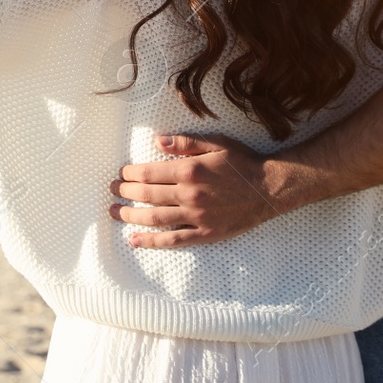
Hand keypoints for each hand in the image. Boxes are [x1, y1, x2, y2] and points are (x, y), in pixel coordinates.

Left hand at [109, 134, 287, 247]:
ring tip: (114, 212)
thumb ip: (185, 142)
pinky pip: (173, 240)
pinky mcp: (205, 234)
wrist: (269, 188)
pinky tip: (134, 239)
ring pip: (154, 218)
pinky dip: (151, 241)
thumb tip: (157, 140)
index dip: (130, 174)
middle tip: (112, 191)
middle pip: (147, 195)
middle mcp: (189, 194)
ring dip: (130, 215)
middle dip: (125, 192)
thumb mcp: (215, 143)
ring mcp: (196, 217)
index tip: (120, 174)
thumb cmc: (242, 162)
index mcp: (190, 170)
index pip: (149, 173)